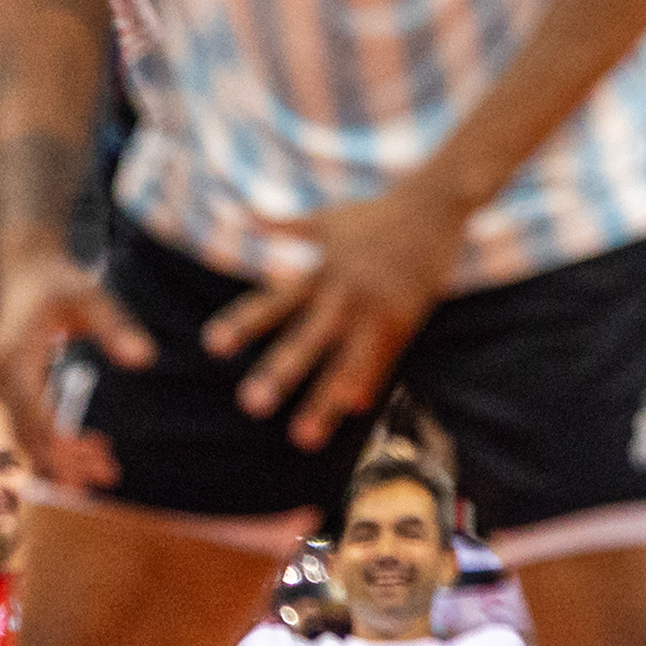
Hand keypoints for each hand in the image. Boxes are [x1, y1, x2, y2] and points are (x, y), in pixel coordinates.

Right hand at [0, 232, 153, 486]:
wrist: (25, 263)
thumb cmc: (59, 278)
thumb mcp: (91, 296)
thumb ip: (115, 327)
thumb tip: (145, 360)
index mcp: (14, 360)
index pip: (35, 420)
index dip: (66, 446)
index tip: (103, 456)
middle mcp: (1, 377)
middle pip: (28, 437)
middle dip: (66, 462)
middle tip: (109, 477)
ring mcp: (2, 382)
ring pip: (26, 436)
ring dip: (60, 458)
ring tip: (103, 473)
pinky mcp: (12, 383)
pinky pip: (28, 424)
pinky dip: (53, 442)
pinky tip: (86, 451)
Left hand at [202, 180, 470, 451]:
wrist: (434, 206)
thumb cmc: (376, 214)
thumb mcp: (327, 218)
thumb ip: (284, 225)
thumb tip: (244, 215)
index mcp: (320, 271)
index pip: (274, 301)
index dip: (244, 322)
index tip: (211, 345)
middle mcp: (343, 294)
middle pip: (306, 338)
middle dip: (280, 372)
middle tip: (250, 404)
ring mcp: (375, 312)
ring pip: (345, 364)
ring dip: (323, 402)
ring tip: (302, 439)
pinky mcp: (404, 323)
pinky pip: (382, 362)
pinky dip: (367, 385)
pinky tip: (353, 413)